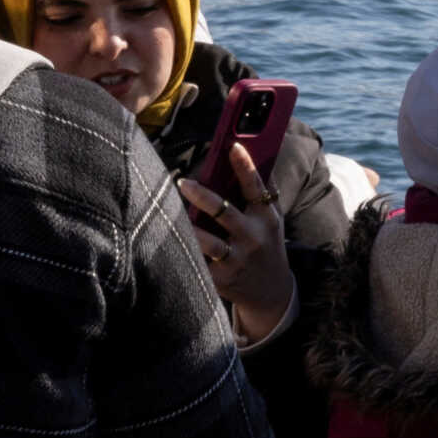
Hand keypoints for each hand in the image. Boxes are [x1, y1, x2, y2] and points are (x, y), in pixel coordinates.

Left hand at [178, 143, 294, 344]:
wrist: (270, 290)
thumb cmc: (265, 243)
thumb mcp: (273, 219)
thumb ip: (263, 192)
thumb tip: (247, 156)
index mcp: (266, 218)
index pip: (257, 188)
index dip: (246, 167)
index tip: (233, 146)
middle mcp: (253, 237)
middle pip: (226, 214)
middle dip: (204, 198)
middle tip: (183, 182)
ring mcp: (236, 260)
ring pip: (208, 242)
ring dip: (188, 229)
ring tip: (168, 215)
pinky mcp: (220, 279)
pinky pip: (197, 263)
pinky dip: (182, 253)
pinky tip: (165, 244)